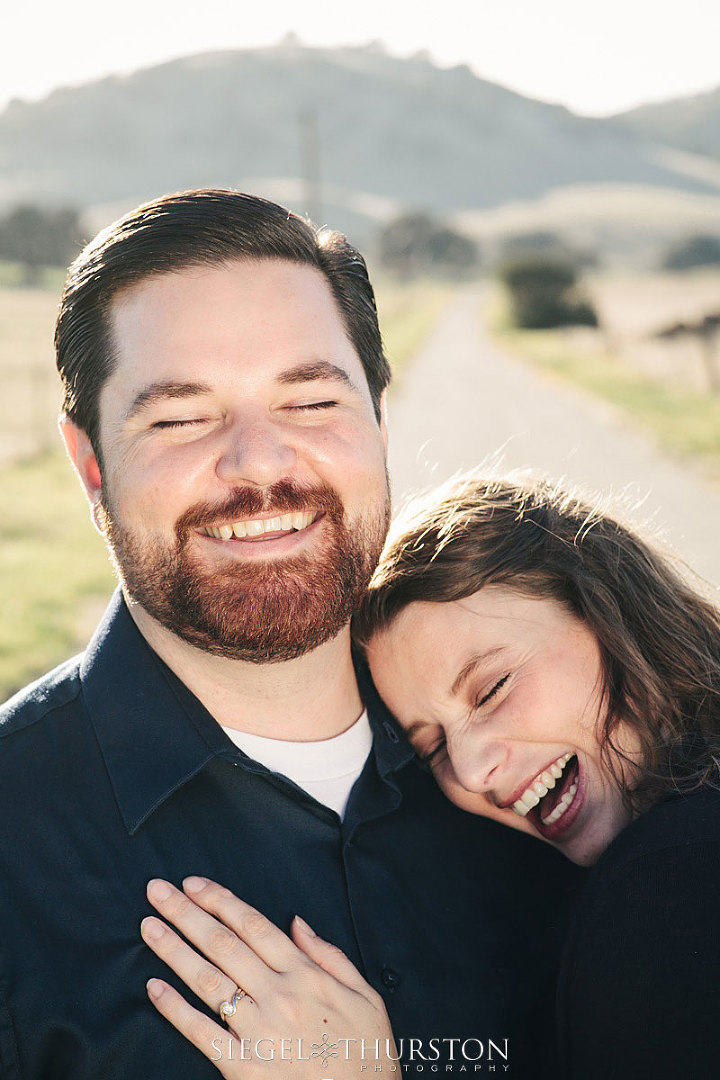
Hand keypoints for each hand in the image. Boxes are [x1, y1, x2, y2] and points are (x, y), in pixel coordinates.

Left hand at [141, 877, 395, 1078]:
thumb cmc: (367, 1056)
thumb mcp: (366, 996)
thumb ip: (330, 955)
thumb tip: (297, 924)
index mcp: (306, 974)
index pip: (253, 925)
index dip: (220, 901)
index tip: (194, 885)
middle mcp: (277, 995)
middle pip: (222, 944)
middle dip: (186, 913)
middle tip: (157, 891)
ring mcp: (257, 1031)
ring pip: (206, 980)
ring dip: (173, 949)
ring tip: (149, 927)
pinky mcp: (242, 1066)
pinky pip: (201, 1033)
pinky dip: (174, 1009)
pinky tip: (154, 988)